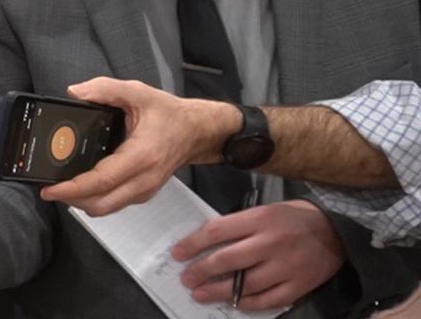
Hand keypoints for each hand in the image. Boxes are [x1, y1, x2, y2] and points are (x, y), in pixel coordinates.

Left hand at [40, 77, 238, 215]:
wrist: (197, 131)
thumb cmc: (170, 114)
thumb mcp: (138, 92)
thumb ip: (105, 89)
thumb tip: (75, 93)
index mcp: (141, 156)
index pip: (102, 181)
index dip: (72, 188)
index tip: (50, 188)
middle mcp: (144, 179)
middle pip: (100, 205)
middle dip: (70, 200)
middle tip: (49, 188)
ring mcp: (144, 190)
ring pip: (106, 208)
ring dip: (81, 201)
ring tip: (61, 186)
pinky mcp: (142, 193)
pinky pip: (113, 203)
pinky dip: (94, 198)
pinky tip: (81, 184)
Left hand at [172, 200, 344, 310]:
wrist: (336, 231)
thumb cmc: (293, 219)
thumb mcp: (264, 211)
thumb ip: (238, 226)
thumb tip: (205, 244)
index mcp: (261, 219)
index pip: (217, 231)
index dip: (192, 244)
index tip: (177, 254)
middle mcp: (272, 242)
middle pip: (228, 260)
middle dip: (201, 271)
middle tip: (186, 278)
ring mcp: (287, 266)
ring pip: (245, 284)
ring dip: (218, 291)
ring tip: (200, 294)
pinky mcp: (300, 285)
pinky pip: (268, 299)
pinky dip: (247, 303)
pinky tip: (232, 303)